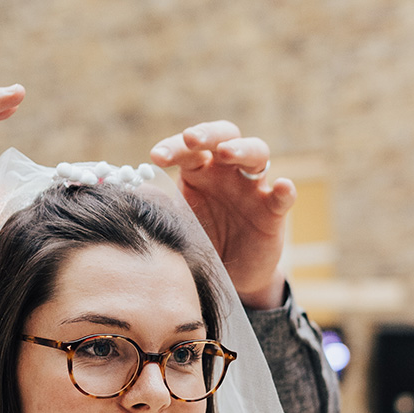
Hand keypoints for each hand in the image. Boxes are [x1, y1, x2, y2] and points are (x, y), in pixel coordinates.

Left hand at [150, 120, 294, 307]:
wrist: (230, 278)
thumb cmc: (200, 242)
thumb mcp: (177, 225)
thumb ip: (159, 207)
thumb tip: (128, 195)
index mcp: (200, 170)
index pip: (188, 149)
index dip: (173, 148)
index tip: (156, 157)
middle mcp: (228, 171)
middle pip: (224, 136)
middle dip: (208, 134)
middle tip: (191, 138)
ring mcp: (253, 188)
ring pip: (256, 154)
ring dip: (242, 149)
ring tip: (227, 153)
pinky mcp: (273, 211)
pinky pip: (282, 195)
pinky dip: (284, 189)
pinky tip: (281, 186)